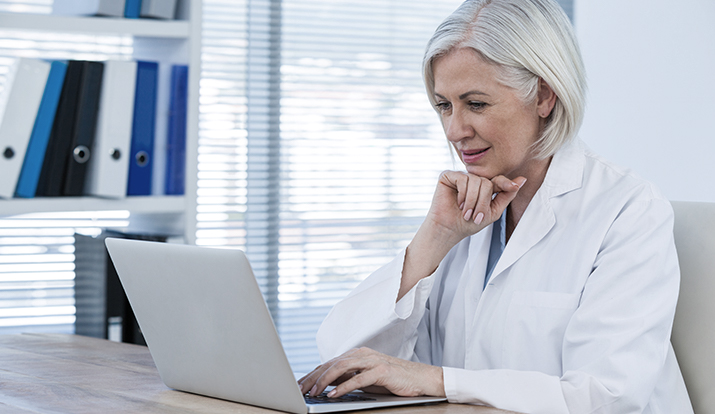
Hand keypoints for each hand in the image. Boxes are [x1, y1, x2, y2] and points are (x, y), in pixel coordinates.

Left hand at [298, 347, 444, 398]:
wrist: (421, 378)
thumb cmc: (393, 379)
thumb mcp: (366, 379)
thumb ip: (348, 378)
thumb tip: (326, 384)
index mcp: (357, 354)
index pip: (329, 363)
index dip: (312, 374)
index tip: (299, 385)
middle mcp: (362, 354)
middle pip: (331, 364)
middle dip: (313, 377)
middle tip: (300, 390)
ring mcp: (372, 360)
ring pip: (341, 368)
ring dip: (324, 381)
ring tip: (313, 392)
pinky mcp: (382, 371)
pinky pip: (358, 379)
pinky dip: (343, 387)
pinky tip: (332, 395)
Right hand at [426, 171, 525, 244]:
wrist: (449, 230)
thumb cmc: (468, 223)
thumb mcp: (493, 211)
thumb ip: (507, 195)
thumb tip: (523, 179)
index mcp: (484, 187)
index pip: (498, 180)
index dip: (506, 183)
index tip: (514, 186)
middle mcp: (473, 179)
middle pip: (487, 183)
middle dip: (483, 202)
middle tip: (475, 216)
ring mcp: (461, 176)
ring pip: (476, 181)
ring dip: (472, 201)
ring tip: (466, 213)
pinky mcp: (448, 176)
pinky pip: (463, 179)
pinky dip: (463, 194)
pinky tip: (458, 203)